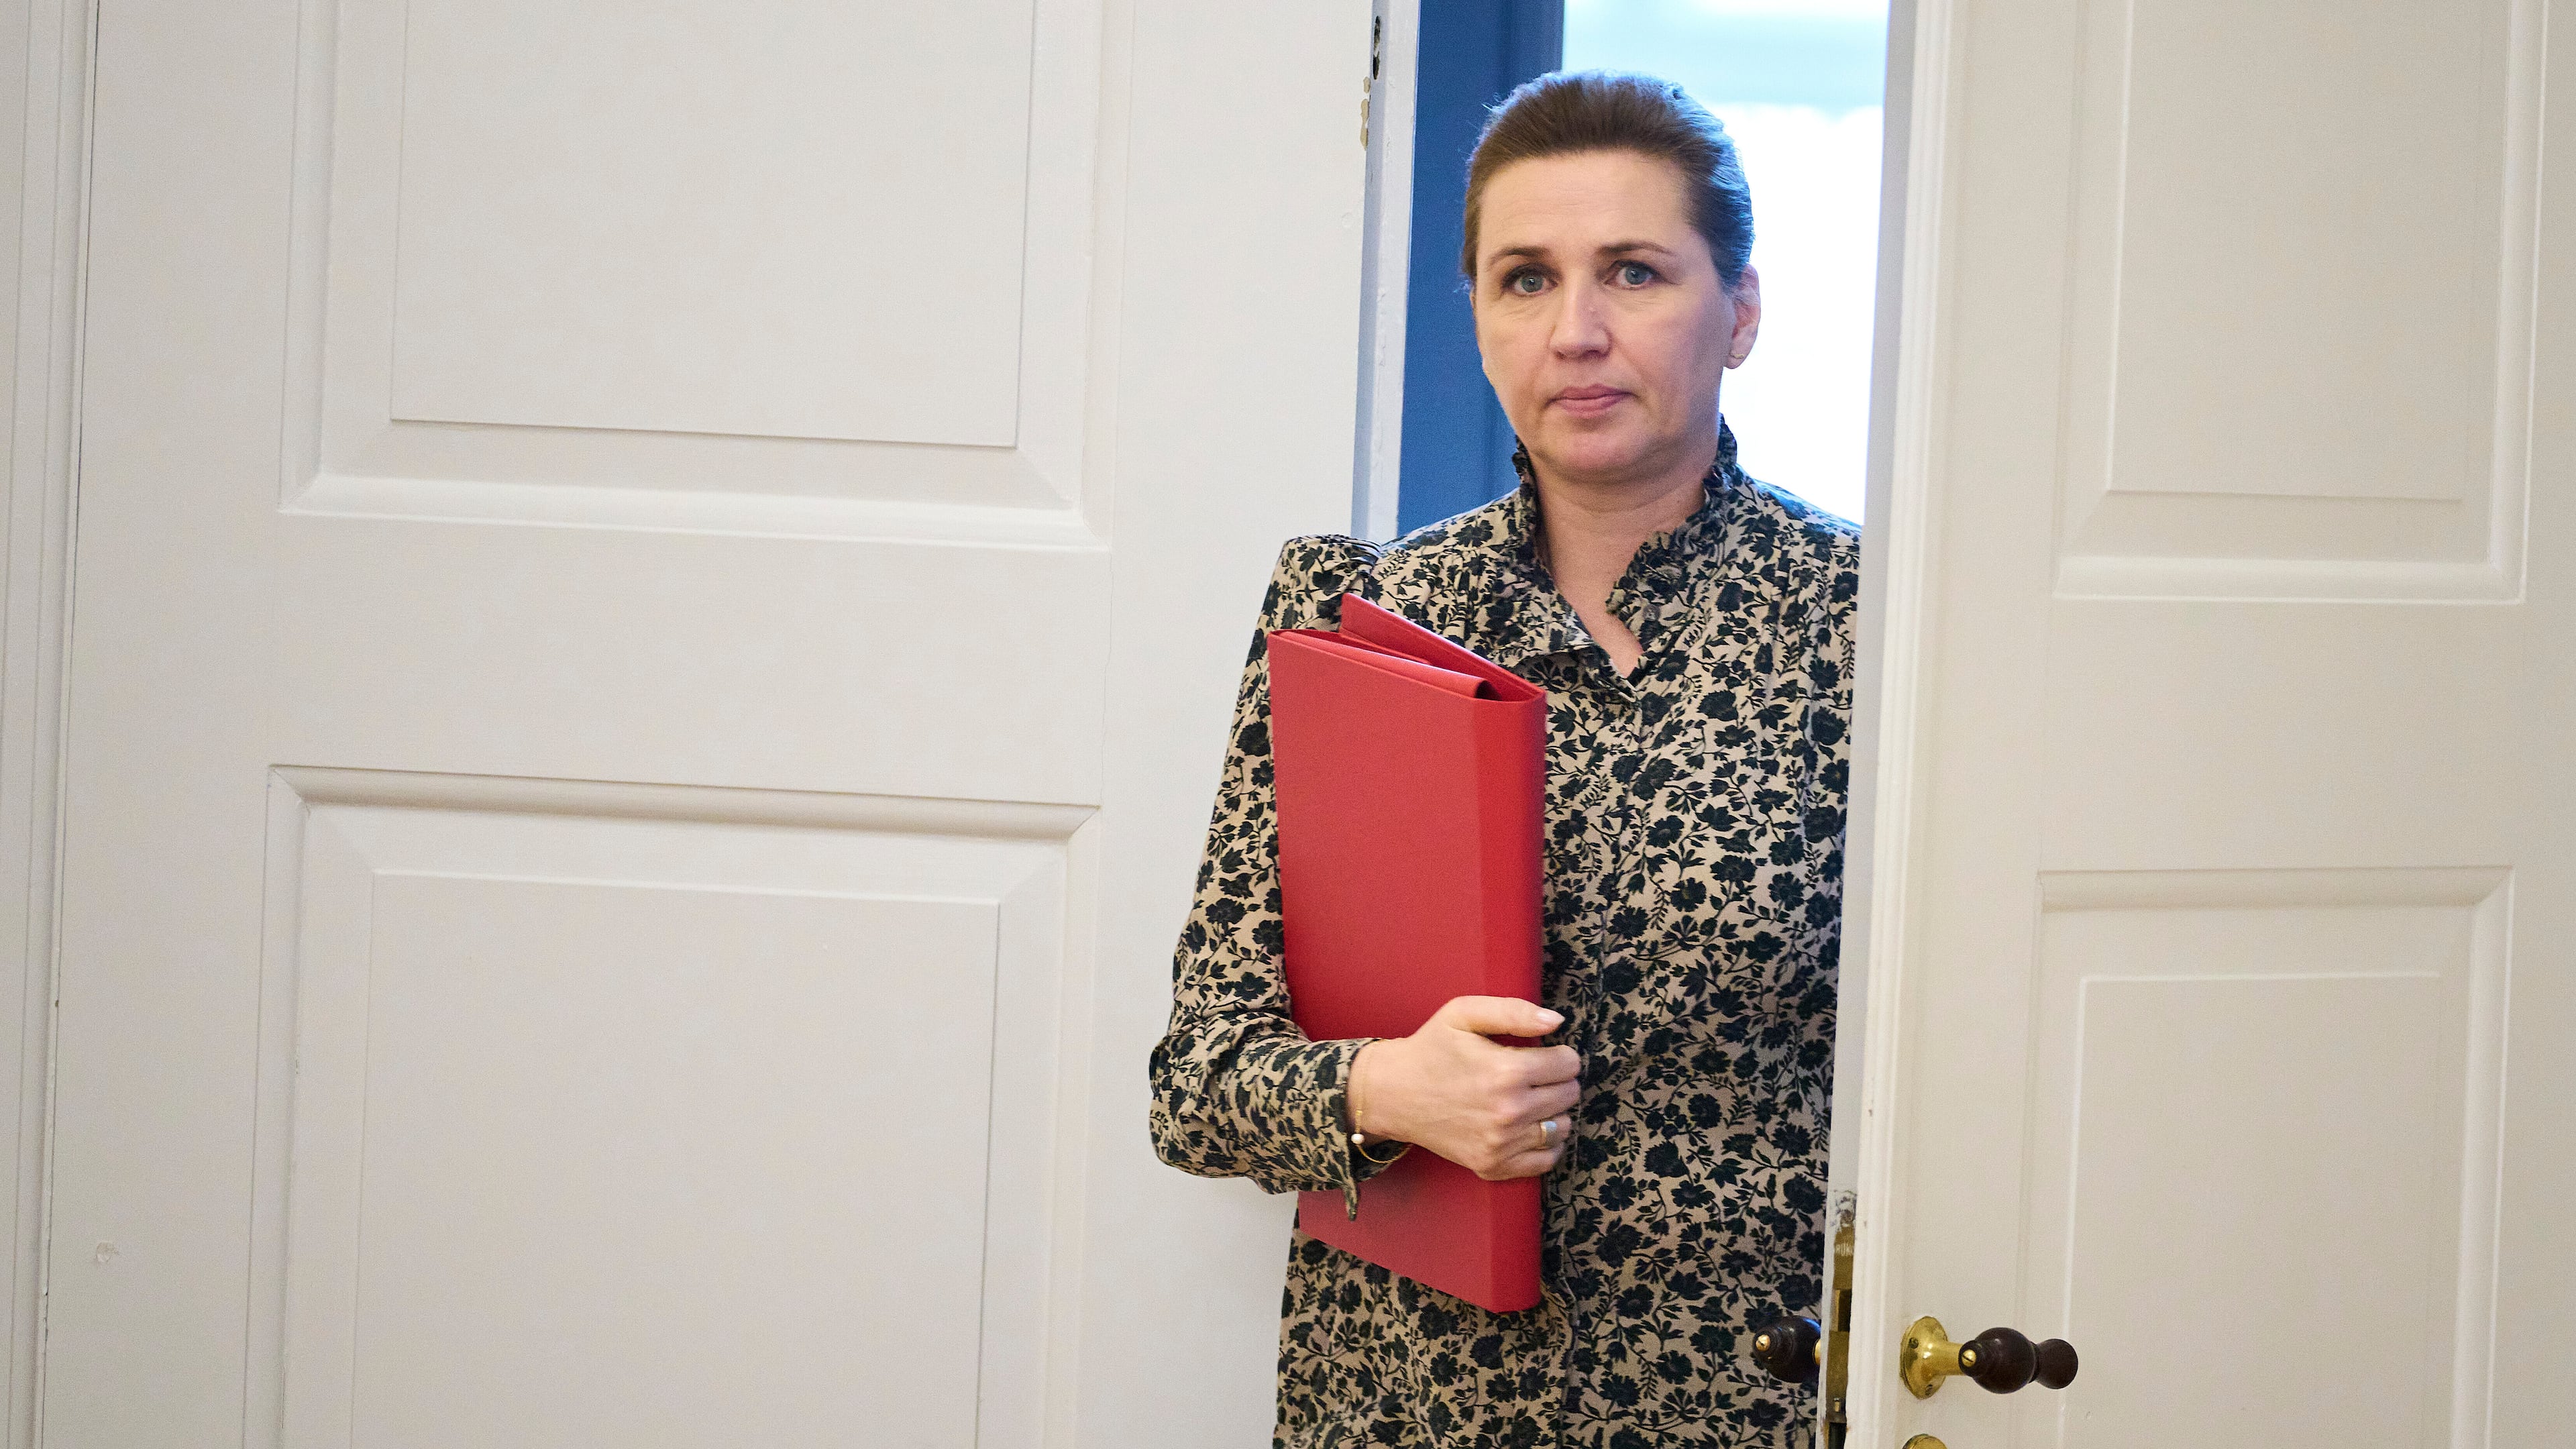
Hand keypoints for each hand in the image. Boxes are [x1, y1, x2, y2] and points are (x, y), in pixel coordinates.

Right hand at [1348, 996, 1581, 1180]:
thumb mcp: (1463, 1014)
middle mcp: (1508, 1112)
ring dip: (1552, 1112)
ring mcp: (1501, 1144)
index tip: (1541, 1054)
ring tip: (1527, 1099)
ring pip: (1562, 1127)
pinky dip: (1544, 1144)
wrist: (1392, 1093)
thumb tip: (1556, 1021)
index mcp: (1506, 1071)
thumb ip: (1513, 1011)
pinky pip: (1545, 1160)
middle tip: (1531, 1075)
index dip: (1559, 1054)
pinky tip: (1525, 1127)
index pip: (1569, 1064)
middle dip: (1557, 1081)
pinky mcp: (1492, 1166)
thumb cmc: (1431, 1049)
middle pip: (1569, 1095)